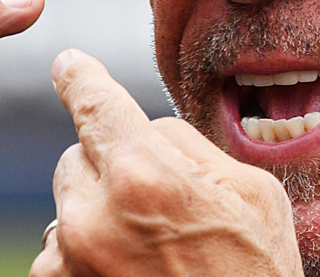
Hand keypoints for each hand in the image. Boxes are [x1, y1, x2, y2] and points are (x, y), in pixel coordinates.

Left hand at [30, 49, 303, 276]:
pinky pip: (64, 246)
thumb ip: (191, 147)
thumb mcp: (251, 192)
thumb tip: (148, 129)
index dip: (80, 77)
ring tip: (152, 243)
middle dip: (108, 160)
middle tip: (155, 192)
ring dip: (100, 207)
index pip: (97, 105)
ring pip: (70, 202)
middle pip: (78, 155)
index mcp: (146, 178)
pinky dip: (89, 246)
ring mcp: (68, 262)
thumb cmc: (256, 271)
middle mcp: (93, 217)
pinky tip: (134, 267)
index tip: (68, 64)